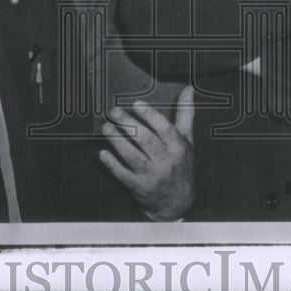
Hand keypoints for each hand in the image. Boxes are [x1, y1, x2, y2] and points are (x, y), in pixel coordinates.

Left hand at [99, 86, 194, 220]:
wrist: (179, 202)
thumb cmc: (182, 164)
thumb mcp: (187, 139)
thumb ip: (185, 113)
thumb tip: (189, 89)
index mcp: (178, 147)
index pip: (163, 128)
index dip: (149, 115)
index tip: (136, 103)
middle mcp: (166, 161)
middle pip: (145, 140)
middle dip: (128, 124)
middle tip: (114, 112)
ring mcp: (152, 175)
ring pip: (133, 156)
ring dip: (117, 141)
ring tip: (106, 127)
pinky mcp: (140, 187)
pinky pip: (124, 175)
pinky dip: (112, 165)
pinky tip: (102, 154)